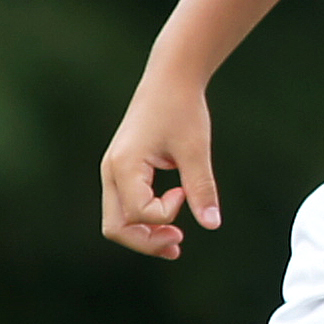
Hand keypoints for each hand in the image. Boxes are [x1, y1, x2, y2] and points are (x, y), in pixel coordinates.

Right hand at [100, 75, 220, 260]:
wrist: (170, 77)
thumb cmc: (182, 108)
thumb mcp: (195, 149)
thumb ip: (202, 188)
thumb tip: (212, 225)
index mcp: (123, 165)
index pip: (139, 212)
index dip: (166, 214)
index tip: (184, 190)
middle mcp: (110, 171)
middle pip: (116, 227)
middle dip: (146, 242)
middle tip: (177, 246)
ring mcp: (112, 171)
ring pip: (117, 220)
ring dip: (144, 235)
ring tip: (175, 242)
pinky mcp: (121, 169)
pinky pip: (125, 206)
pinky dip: (143, 220)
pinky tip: (168, 222)